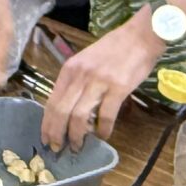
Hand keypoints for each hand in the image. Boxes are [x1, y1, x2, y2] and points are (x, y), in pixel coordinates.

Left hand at [40, 16, 163, 152]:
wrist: (139, 36)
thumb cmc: (113, 49)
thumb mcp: (86, 60)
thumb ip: (76, 81)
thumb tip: (68, 108)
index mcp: (70, 69)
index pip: (52, 101)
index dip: (47, 123)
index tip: (46, 138)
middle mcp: (80, 76)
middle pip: (61, 111)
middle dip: (57, 134)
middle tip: (58, 149)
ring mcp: (98, 82)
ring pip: (79, 116)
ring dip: (77, 135)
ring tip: (78, 146)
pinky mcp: (118, 88)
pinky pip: (106, 115)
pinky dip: (103, 129)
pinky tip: (103, 135)